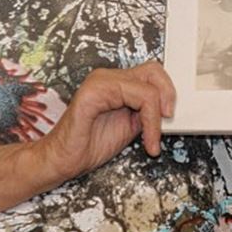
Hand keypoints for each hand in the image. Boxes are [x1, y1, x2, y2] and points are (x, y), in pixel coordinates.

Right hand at [29, 60, 175, 185]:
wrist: (61, 161)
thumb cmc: (90, 145)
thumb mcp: (130, 124)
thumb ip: (146, 110)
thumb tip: (169, 107)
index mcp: (115, 81)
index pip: (152, 72)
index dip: (167, 92)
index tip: (169, 118)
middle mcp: (107, 76)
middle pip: (154, 70)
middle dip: (168, 95)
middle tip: (168, 119)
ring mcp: (100, 82)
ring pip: (148, 87)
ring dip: (157, 116)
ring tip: (153, 138)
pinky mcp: (94, 93)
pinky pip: (136, 98)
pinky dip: (149, 121)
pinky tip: (147, 141)